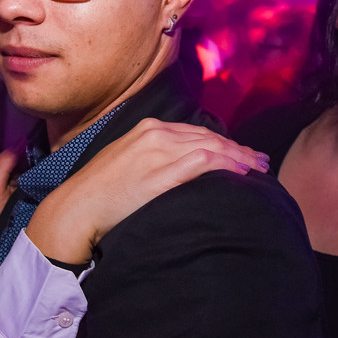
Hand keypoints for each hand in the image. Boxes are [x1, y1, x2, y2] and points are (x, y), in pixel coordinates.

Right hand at [28, 118, 269, 263]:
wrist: (76, 209)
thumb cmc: (98, 194)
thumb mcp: (124, 164)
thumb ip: (150, 160)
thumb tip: (174, 170)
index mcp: (146, 129)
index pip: (195, 132)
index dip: (222, 142)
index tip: (240, 154)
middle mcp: (155, 133)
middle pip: (208, 137)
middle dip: (237, 149)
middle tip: (260, 161)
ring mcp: (159, 151)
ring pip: (212, 147)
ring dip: (239, 157)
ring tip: (258, 169)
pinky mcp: (162, 172)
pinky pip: (205, 162)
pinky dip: (228, 164)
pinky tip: (243, 172)